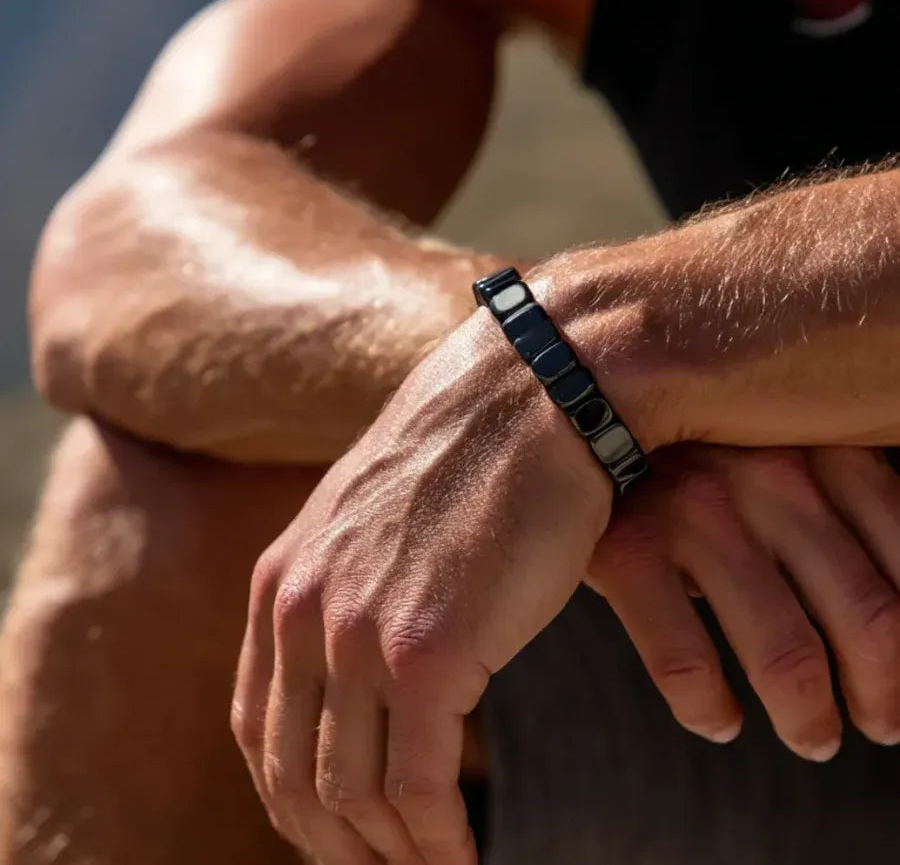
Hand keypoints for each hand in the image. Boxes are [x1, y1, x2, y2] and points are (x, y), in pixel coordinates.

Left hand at [232, 311, 614, 863]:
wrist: (534, 395)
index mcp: (282, 582)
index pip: (258, 727)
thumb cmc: (474, 456)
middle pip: (295, 773)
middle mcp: (302, 611)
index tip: (335, 832)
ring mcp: (359, 634)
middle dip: (334, 842)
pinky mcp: (429, 653)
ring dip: (391, 854)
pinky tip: (463, 856)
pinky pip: (418, 789)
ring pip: (354, 794)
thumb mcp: (378, 520)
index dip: (291, 795)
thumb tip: (358, 656)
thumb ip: (348, 586)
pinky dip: (436, 842)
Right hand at [589, 444, 899, 759]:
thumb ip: (838, 496)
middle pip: (868, 619)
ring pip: (786, 654)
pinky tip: (718, 720)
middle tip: (878, 724)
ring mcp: (693, 511)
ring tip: (813, 738)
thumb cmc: (689, 448)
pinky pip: (686, 663)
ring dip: (810, 720)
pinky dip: (709, 709)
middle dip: (884, 695)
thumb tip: (892, 606)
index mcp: (821, 447)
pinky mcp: (627, 550)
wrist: (571, 417)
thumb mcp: (776, 447)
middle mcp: (767, 474)